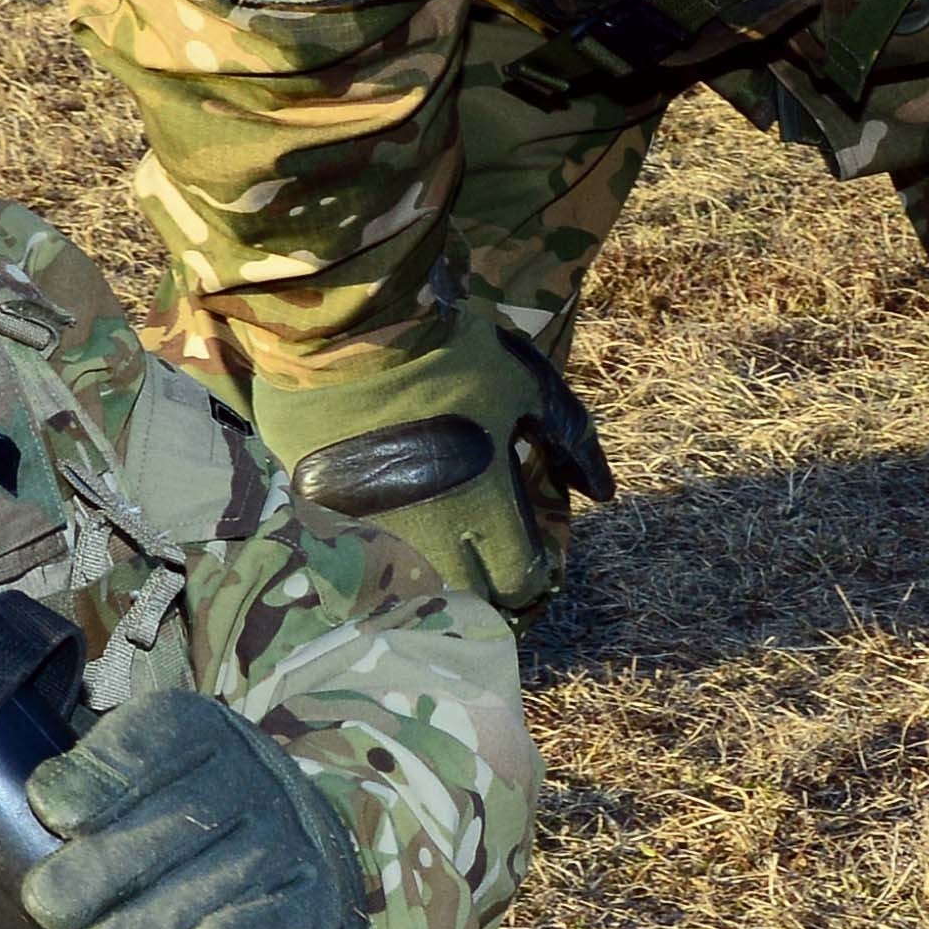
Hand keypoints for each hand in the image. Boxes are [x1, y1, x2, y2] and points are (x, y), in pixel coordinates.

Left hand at [13, 680, 364, 928]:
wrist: (279, 843)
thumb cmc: (165, 815)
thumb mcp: (124, 778)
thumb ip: (86, 786)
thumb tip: (50, 802)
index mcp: (193, 729)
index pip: (148, 745)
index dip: (100, 782)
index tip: (55, 817)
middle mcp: (250, 774)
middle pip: (181, 818)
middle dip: (108, 866)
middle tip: (49, 907)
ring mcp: (289, 837)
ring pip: (225, 876)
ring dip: (160, 920)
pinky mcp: (315, 901)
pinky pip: (284, 919)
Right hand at [245, 323, 598, 611]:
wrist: (349, 331)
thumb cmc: (450, 354)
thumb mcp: (527, 385)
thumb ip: (570, 439)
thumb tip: (603, 492)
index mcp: (485, 508)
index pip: (519, 579)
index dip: (530, 571)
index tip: (528, 550)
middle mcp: (430, 536)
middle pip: (467, 598)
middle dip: (483, 584)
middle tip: (485, 553)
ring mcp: (373, 532)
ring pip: (411, 586)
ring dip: (431, 574)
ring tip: (436, 544)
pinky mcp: (326, 517)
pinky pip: (361, 554)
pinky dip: (379, 551)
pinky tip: (385, 522)